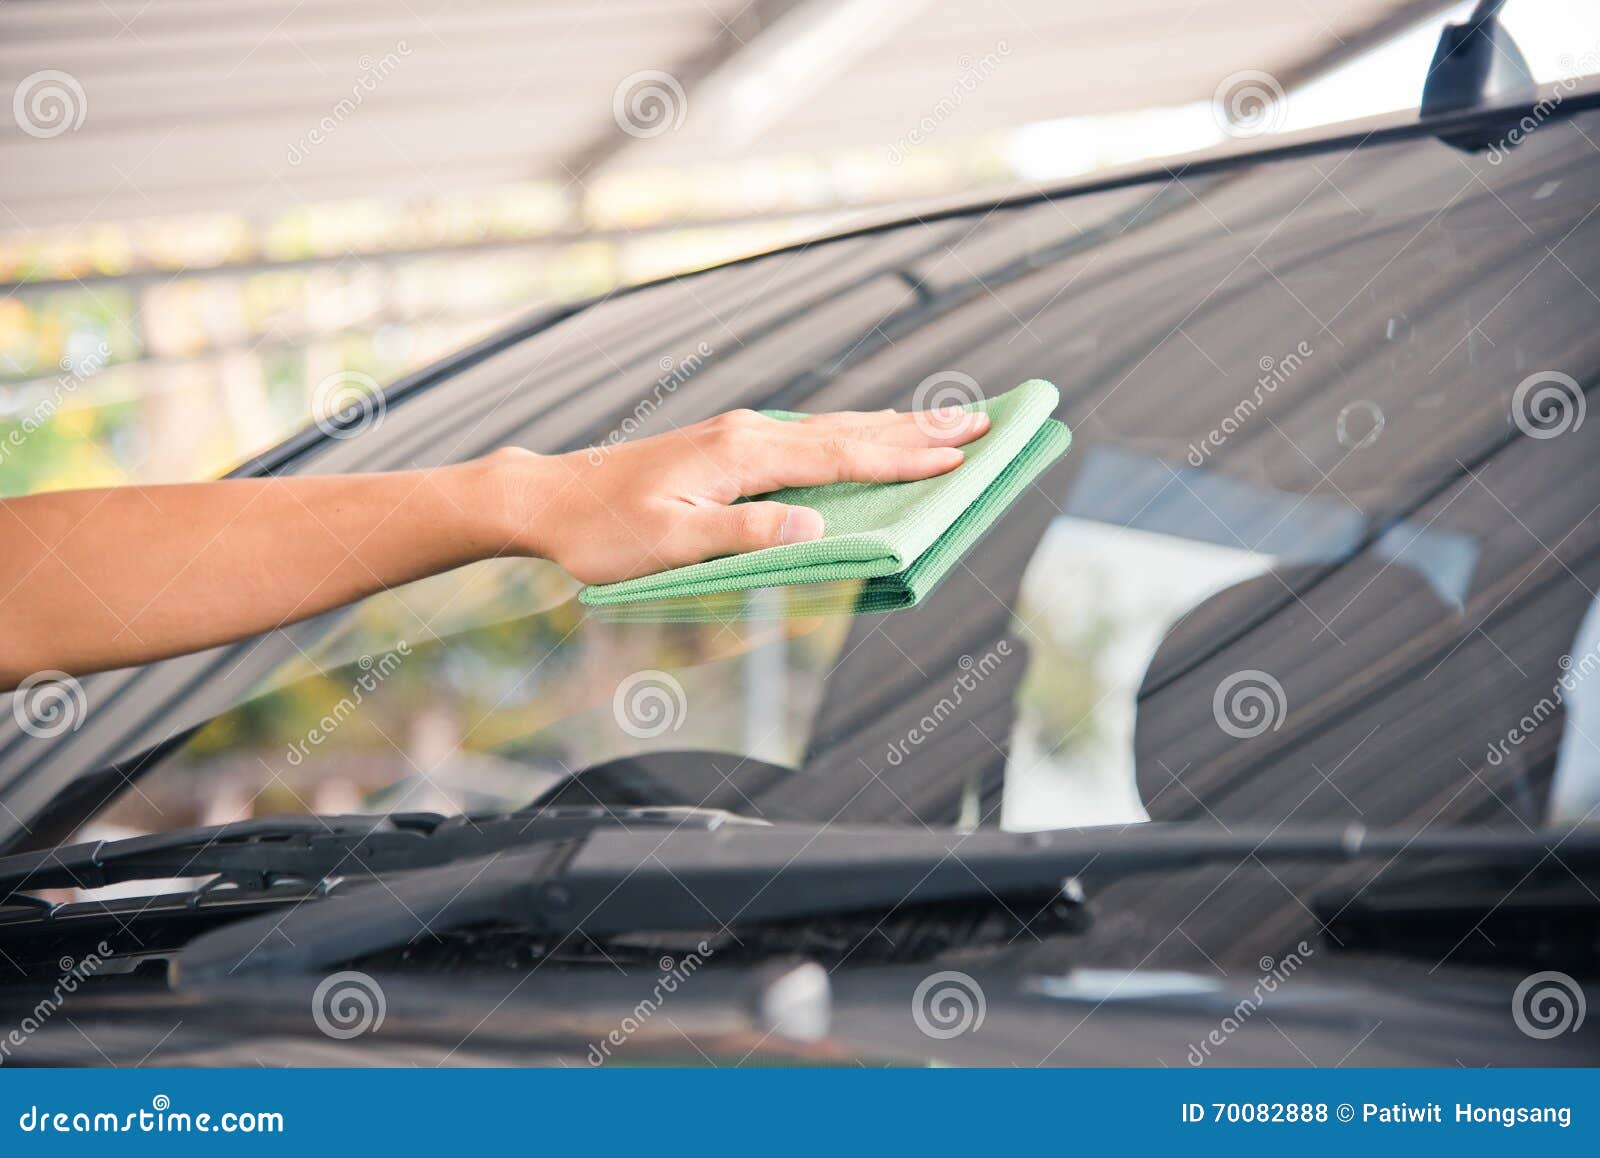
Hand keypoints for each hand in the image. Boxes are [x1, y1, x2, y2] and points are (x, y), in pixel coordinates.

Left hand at [497, 406, 990, 584]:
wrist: (552, 496)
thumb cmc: (605, 531)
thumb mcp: (671, 545)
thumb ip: (745, 536)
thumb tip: (816, 530)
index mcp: (743, 455)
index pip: (842, 456)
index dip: (903, 457)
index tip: (961, 453)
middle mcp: (750, 433)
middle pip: (852, 429)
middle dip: (920, 428)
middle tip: (987, 420)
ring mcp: (741, 434)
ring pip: (835, 427)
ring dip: (895, 426)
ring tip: (951, 419)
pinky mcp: (731, 445)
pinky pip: (813, 437)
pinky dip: (856, 435)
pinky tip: (873, 436)